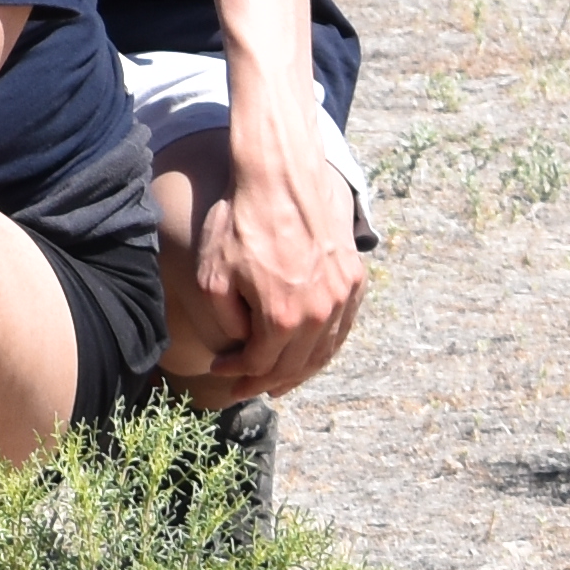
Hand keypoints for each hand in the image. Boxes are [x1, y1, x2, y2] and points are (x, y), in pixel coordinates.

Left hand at [179, 110, 368, 405]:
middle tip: (247, 390)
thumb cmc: (241, 223)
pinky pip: (343, 327)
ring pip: (324, 351)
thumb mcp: (215, 277)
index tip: (219, 373)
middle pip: (296, 365)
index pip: (261, 364)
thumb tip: (236, 353)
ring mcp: (342, 296)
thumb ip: (226, 324)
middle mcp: (320, 312)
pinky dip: (325, 346)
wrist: (279, 178)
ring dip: (300, 371)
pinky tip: (309, 352)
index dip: (238, 374)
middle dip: (267, 382)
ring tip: (278, 382)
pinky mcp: (354, 279)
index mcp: (283, 316)